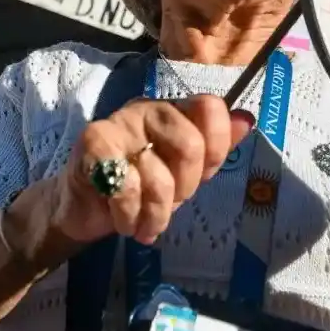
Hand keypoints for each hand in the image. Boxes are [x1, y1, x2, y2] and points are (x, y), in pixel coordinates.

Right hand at [52, 95, 252, 246]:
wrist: (81, 209)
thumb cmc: (139, 188)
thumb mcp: (184, 173)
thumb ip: (215, 147)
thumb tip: (247, 119)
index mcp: (174, 111)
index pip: (210, 108)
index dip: (216, 149)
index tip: (203, 175)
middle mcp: (147, 109)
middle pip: (190, 146)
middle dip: (184, 188)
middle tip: (170, 203)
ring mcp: (119, 123)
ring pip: (158, 176)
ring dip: (156, 215)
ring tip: (145, 222)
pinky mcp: (93, 143)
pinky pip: (125, 187)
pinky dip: (128, 216)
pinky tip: (124, 220)